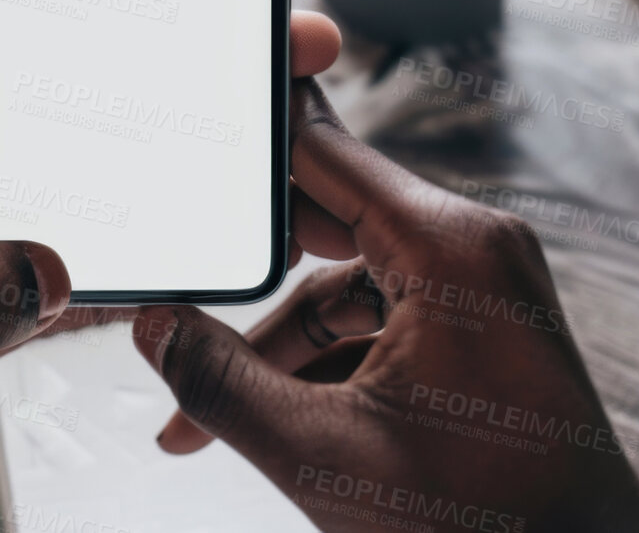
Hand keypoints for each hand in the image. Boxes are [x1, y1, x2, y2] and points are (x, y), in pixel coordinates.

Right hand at [133, 81, 638, 531]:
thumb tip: (151, 325)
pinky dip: (325, 368)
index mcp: (450, 247)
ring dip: (277, 351)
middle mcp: (475, 249)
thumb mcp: (324, 457)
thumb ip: (222, 384)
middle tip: (169, 300)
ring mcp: (485, 290)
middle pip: (324, 222)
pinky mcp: (484, 331)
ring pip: (343, 290)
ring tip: (198, 422)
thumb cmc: (487, 528)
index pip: (320, 150)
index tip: (183, 145)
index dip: (245, 149)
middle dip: (242, 284)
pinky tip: (269, 420)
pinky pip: (380, 324)